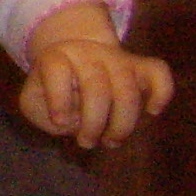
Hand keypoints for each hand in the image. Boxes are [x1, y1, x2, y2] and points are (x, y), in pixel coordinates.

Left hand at [19, 36, 175, 148]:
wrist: (77, 59)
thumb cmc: (53, 89)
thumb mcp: (34, 103)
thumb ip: (43, 113)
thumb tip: (73, 120)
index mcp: (56, 58)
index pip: (56, 69)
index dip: (58, 99)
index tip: (60, 123)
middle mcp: (87, 53)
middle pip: (96, 86)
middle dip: (94, 122)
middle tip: (87, 142)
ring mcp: (116, 58)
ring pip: (127, 89)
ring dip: (122, 123)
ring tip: (110, 141)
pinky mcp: (140, 66)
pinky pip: (158, 73)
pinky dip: (161, 93)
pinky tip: (152, 111)